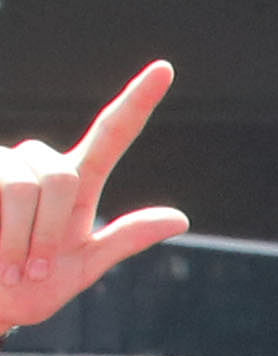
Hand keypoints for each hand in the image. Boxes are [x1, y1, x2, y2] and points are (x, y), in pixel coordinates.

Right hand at [0, 59, 189, 337]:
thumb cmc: (28, 287)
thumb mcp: (81, 269)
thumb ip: (124, 240)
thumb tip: (181, 218)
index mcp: (77, 184)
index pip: (112, 134)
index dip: (137, 101)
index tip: (165, 68)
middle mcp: (40, 164)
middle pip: (60, 175)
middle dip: (48, 231)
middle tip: (33, 270)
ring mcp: (2, 163)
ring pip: (23, 183)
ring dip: (19, 235)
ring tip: (8, 266)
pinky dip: (0, 231)